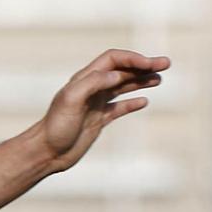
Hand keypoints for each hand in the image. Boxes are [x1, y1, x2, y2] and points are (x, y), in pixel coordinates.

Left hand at [36, 49, 169, 172]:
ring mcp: (96, 104)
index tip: (150, 64)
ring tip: (159, 79)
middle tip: (166, 64)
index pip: (113, 59)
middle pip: (122, 70)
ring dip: (142, 80)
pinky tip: (144, 101)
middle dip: (144, 65)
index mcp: (84, 80)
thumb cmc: (55, 127)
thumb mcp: (70, 101)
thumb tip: (116, 74)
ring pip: (123, 87)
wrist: (46, 153)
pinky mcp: (98, 121)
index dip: (133, 58)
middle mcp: (91, 89)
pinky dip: (132, 103)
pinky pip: (119, 108)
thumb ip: (92, 83)